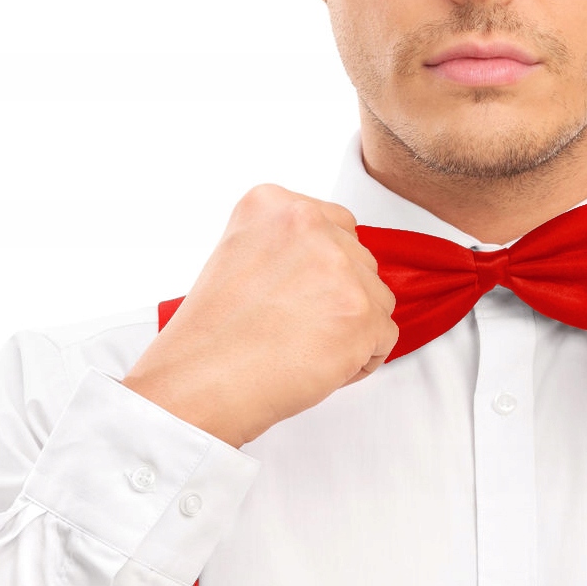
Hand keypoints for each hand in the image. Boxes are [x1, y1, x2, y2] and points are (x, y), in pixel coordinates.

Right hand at [123, 186, 397, 445]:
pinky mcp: (364, 315)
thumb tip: (325, 263)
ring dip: (352, 327)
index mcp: (274, 204)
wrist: (201, 381)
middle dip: (338, 296)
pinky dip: (359, 360)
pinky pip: (385, 338)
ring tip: (303, 345)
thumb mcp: (237, 254)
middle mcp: (310, 226)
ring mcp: (341, 269)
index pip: (336, 225)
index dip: (322, 268)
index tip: (299, 292)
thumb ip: (286, 246)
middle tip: (296, 325)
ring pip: (378, 298)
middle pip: (360, 261)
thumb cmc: (212, 335)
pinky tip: (317, 363)